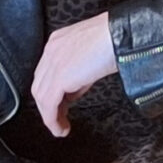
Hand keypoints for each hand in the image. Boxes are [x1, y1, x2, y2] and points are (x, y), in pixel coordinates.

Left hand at [31, 12, 117, 135]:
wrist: (122, 34)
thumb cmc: (117, 38)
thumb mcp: (94, 52)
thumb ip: (81, 67)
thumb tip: (77, 87)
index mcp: (59, 40)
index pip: (48, 70)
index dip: (53, 89)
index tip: (64, 102)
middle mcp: (52, 50)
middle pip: (40, 83)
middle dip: (49, 103)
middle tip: (60, 116)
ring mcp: (53, 63)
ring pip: (41, 95)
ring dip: (49, 114)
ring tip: (59, 126)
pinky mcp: (59, 77)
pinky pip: (48, 104)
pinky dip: (52, 120)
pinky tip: (60, 128)